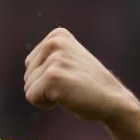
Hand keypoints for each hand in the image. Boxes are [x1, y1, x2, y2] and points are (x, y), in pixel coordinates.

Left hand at [23, 27, 138, 122]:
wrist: (112, 100)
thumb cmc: (89, 86)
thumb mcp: (69, 60)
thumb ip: (49, 57)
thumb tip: (27, 62)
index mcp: (57, 35)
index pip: (30, 63)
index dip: (45, 77)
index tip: (69, 76)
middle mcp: (54, 42)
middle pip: (27, 75)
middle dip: (44, 87)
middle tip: (70, 85)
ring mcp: (54, 59)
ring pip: (28, 87)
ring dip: (46, 96)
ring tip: (70, 90)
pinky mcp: (52, 76)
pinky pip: (32, 97)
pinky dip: (45, 104)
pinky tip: (66, 98)